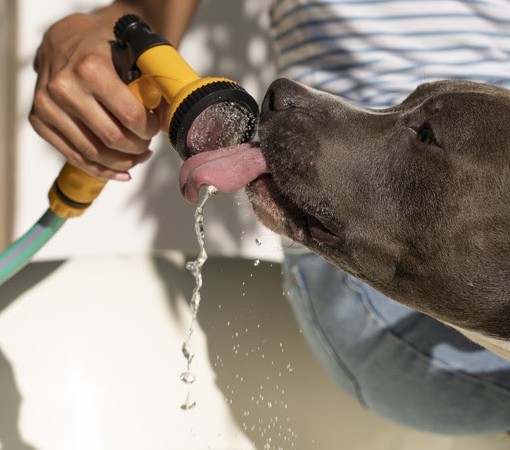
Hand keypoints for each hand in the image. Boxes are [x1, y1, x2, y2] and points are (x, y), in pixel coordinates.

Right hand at [29, 13, 160, 180]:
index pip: (130, 117)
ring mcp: (47, 106)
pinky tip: (122, 172)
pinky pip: (75, 158)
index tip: (156, 127)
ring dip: (123, 162)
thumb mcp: (131, 53)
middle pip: (113, 139)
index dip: (150, 129)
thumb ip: (152, 82)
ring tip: (138, 157)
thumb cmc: (104, 48)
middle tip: (147, 145)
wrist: (64, 40)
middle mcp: (64, 88)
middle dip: (138, 147)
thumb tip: (172, 116)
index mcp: (90, 69)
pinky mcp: (39, 121)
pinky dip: (102, 170)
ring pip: (94, 154)